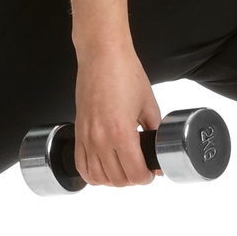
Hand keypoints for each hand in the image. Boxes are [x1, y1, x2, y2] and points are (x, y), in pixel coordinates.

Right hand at [73, 45, 163, 185]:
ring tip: (123, 169)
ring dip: (113, 179)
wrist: (102, 56)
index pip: (134, 173)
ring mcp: (87, 136)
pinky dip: (92, 174)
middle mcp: (100, 138)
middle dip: (132, 179)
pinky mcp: (78, 132)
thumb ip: (154, 131)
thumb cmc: (125, 73)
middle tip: (141, 169)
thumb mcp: (149, 104)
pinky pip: (81, 165)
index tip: (151, 172)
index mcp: (121, 132)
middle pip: (117, 179)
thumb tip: (158, 150)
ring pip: (97, 177)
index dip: (146, 177)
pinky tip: (103, 168)